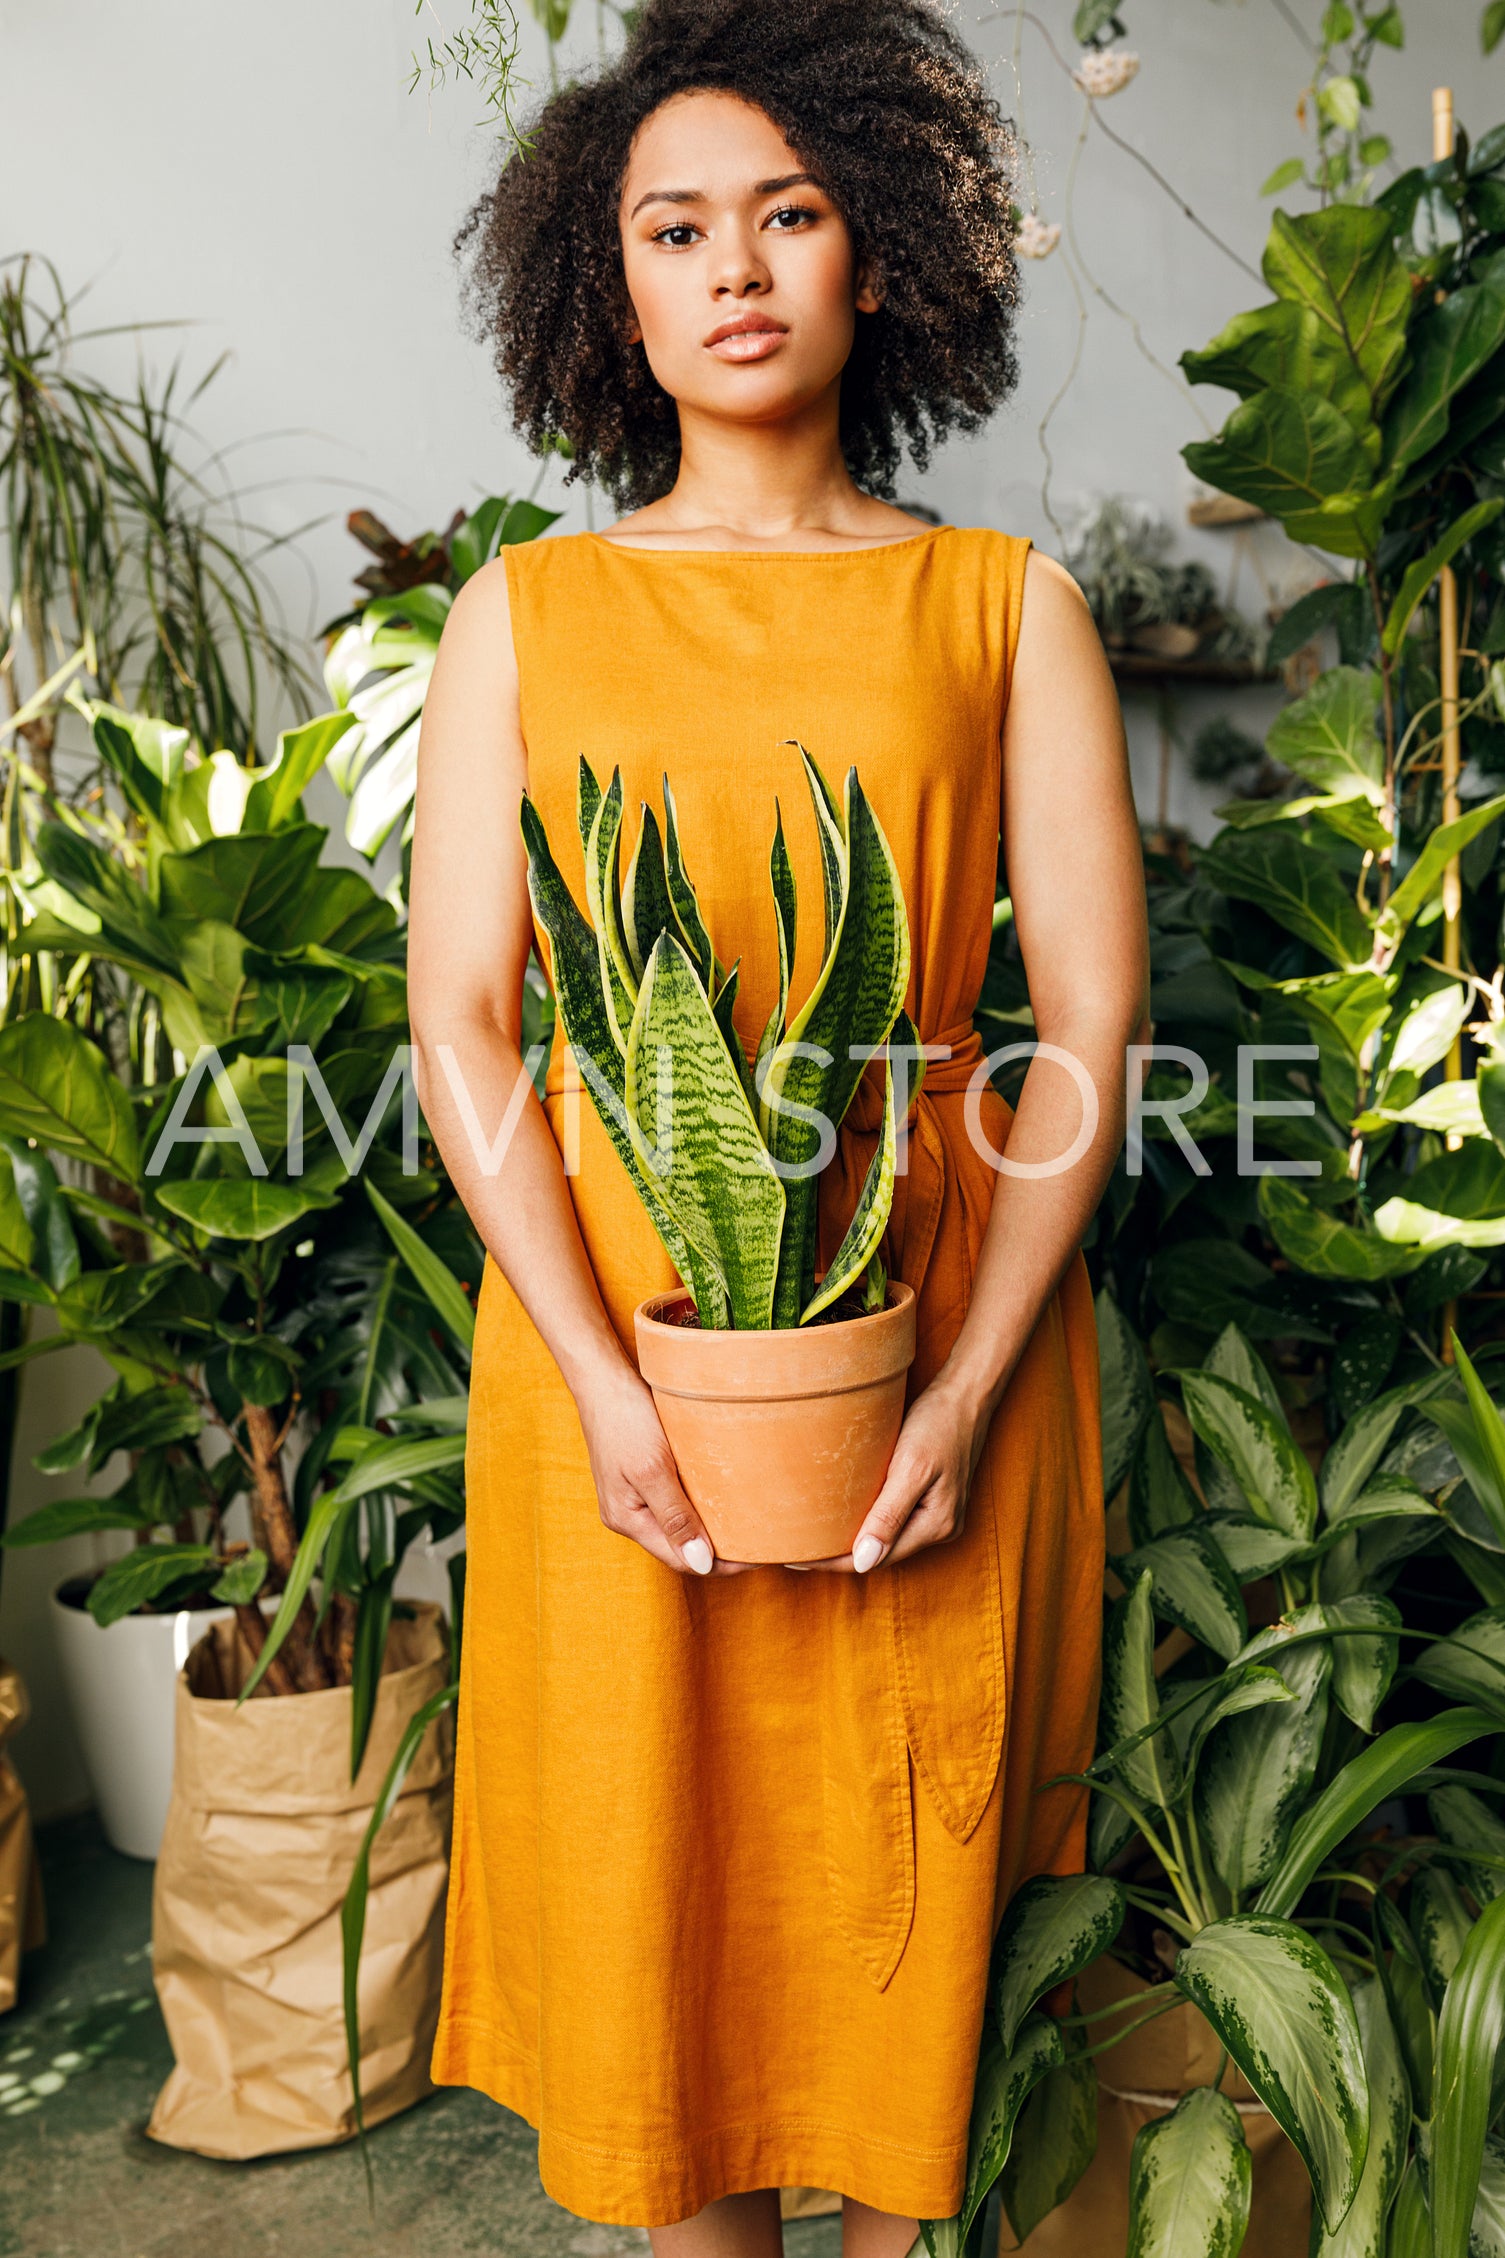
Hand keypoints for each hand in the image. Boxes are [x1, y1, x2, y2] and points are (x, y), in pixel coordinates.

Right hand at [575, 1360, 749, 1576]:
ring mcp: (631, 1499)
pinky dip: (695, 1507)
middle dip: (715, 1550)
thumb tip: (699, 1564)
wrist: (603, 1380)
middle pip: (678, 1547)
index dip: (719, 1563)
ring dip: (707, 1528)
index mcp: (627, 1520)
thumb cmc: (625, 1419)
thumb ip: (675, 1517)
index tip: (758, 1556)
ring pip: (676, 1527)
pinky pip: (671, 1505)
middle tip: (758, 1542)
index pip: (680, 1560)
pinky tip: (717, 1498)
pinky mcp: (637, 1480)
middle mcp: (626, 1516)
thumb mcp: (653, 1469)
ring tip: (744, 1524)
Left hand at [789, 1375, 993, 1574]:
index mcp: (936, 1525)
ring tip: (812, 1534)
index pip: (873, 1559)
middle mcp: (939, 1527)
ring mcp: (937, 1513)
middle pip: (879, 1553)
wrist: (967, 1393)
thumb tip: (863, 1563)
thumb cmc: (940, 1423)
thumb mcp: (912, 1467)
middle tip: (793, 1548)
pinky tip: (843, 1513)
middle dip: (838, 1554)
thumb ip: (889, 1516)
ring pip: (885, 1537)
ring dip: (852, 1538)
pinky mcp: (931, 1497)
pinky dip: (867, 1519)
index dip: (832, 1562)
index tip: (794, 1558)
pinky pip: (893, 1519)